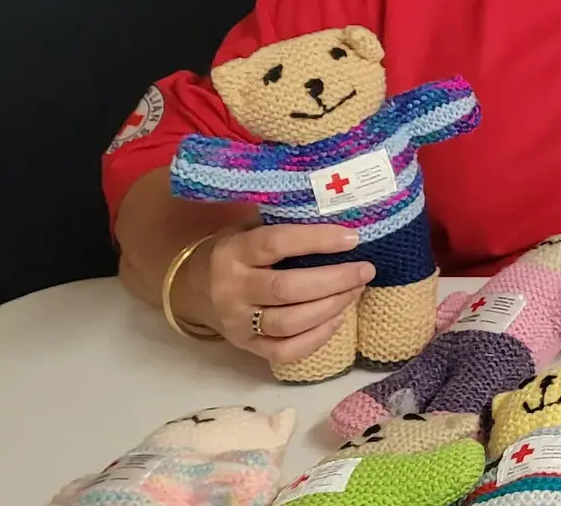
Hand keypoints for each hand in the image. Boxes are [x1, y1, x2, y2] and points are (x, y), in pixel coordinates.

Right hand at [180, 223, 371, 364]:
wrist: (194, 288)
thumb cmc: (237, 251)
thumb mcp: (249, 228)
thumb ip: (284, 221)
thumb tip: (339, 209)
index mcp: (233, 252)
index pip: (276, 244)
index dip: (317, 240)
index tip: (353, 238)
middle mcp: (232, 289)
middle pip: (287, 289)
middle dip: (334, 280)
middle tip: (366, 270)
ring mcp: (237, 323)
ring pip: (289, 323)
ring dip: (331, 308)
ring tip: (356, 290)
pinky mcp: (246, 346)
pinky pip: (285, 352)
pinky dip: (317, 339)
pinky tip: (338, 319)